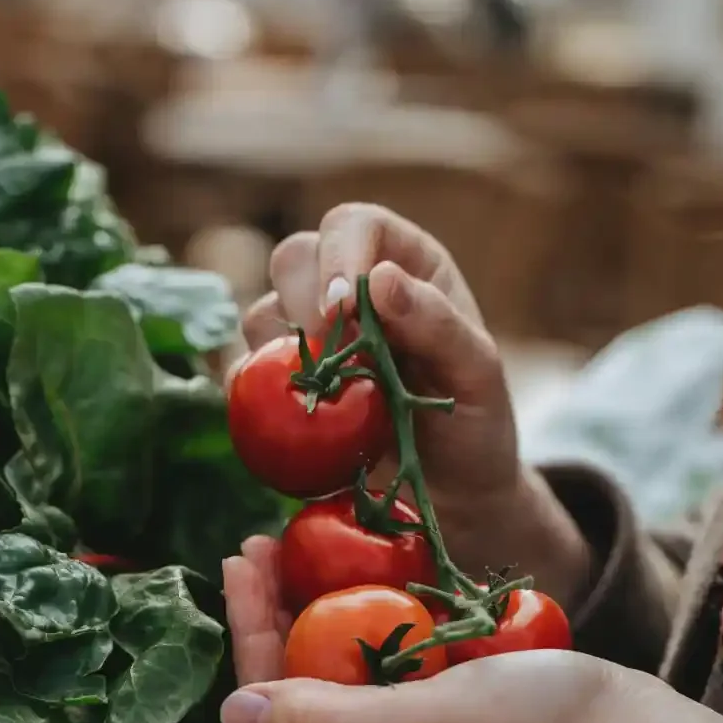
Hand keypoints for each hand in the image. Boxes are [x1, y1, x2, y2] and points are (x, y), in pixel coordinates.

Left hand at [224, 544, 722, 722]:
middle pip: (299, 692)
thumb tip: (234, 714)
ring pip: (340, 681)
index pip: (271, 706)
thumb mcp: (424, 719)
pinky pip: (388, 680)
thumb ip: (326, 719)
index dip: (251, 629)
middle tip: (263, 541)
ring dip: (317, 616)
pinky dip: (370, 630)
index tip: (244, 556)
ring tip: (303, 551)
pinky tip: (371, 585)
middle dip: (276, 617)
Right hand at [242, 203, 593, 608]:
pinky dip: (255, 392)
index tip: (343, 307)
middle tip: (334, 359)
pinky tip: (288, 418)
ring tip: (326, 398)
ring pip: (262, 313)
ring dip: (282, 352)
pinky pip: (245, 374)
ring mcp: (312, 341)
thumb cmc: (475, 427)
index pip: (353, 225)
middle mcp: (351, 292)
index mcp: (405, 264)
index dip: (338, 254)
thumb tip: (379, 279)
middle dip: (305, 304)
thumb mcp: (477, 376)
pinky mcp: (285, 389)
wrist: (455, 497)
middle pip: (294, 259)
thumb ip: (438, 324)